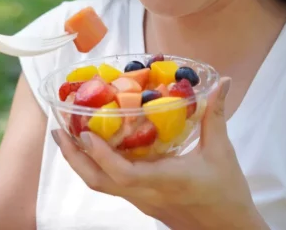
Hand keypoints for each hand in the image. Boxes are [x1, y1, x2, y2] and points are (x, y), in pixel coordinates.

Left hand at [52, 78, 266, 229]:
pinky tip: (95, 148)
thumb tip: (223, 83)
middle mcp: (146, 193)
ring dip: (80, 162)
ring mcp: (142, 201)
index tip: (85, 133)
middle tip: (58, 130)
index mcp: (165, 180)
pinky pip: (112, 185)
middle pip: (98, 182)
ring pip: (101, 185)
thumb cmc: (226, 192)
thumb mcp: (222, 151)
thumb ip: (216, 115)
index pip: (124, 174)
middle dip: (73, 157)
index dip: (100, 155)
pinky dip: (96, 166)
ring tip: (68, 136)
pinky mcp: (142, 203)